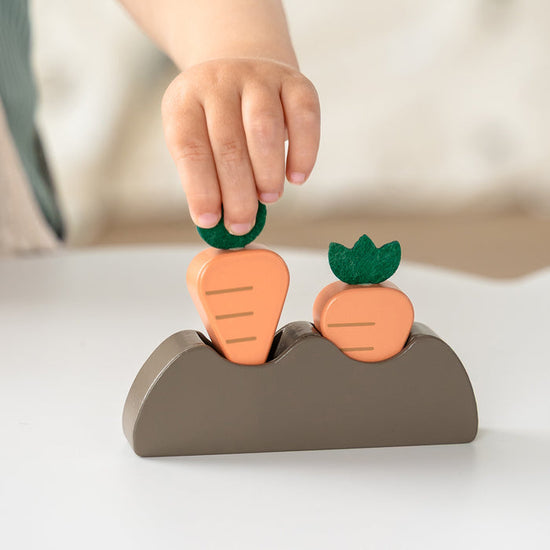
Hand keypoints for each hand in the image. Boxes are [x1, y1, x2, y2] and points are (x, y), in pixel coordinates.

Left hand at [161, 58, 319, 234]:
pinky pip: (304, 117)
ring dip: (267, 172)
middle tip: (242, 224)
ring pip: (264, 129)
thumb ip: (207, 178)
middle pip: (229, 144)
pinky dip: (303, 152)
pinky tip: (297, 178)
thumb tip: (221, 224)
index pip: (190, 148)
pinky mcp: (294, 80)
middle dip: (237, 193)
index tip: (209, 221)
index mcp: (185, 100)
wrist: (241, 70)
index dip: (200, 189)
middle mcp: (219, 81)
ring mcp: (258, 76)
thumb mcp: (197, 140)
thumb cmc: (214, 122)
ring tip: (268, 199)